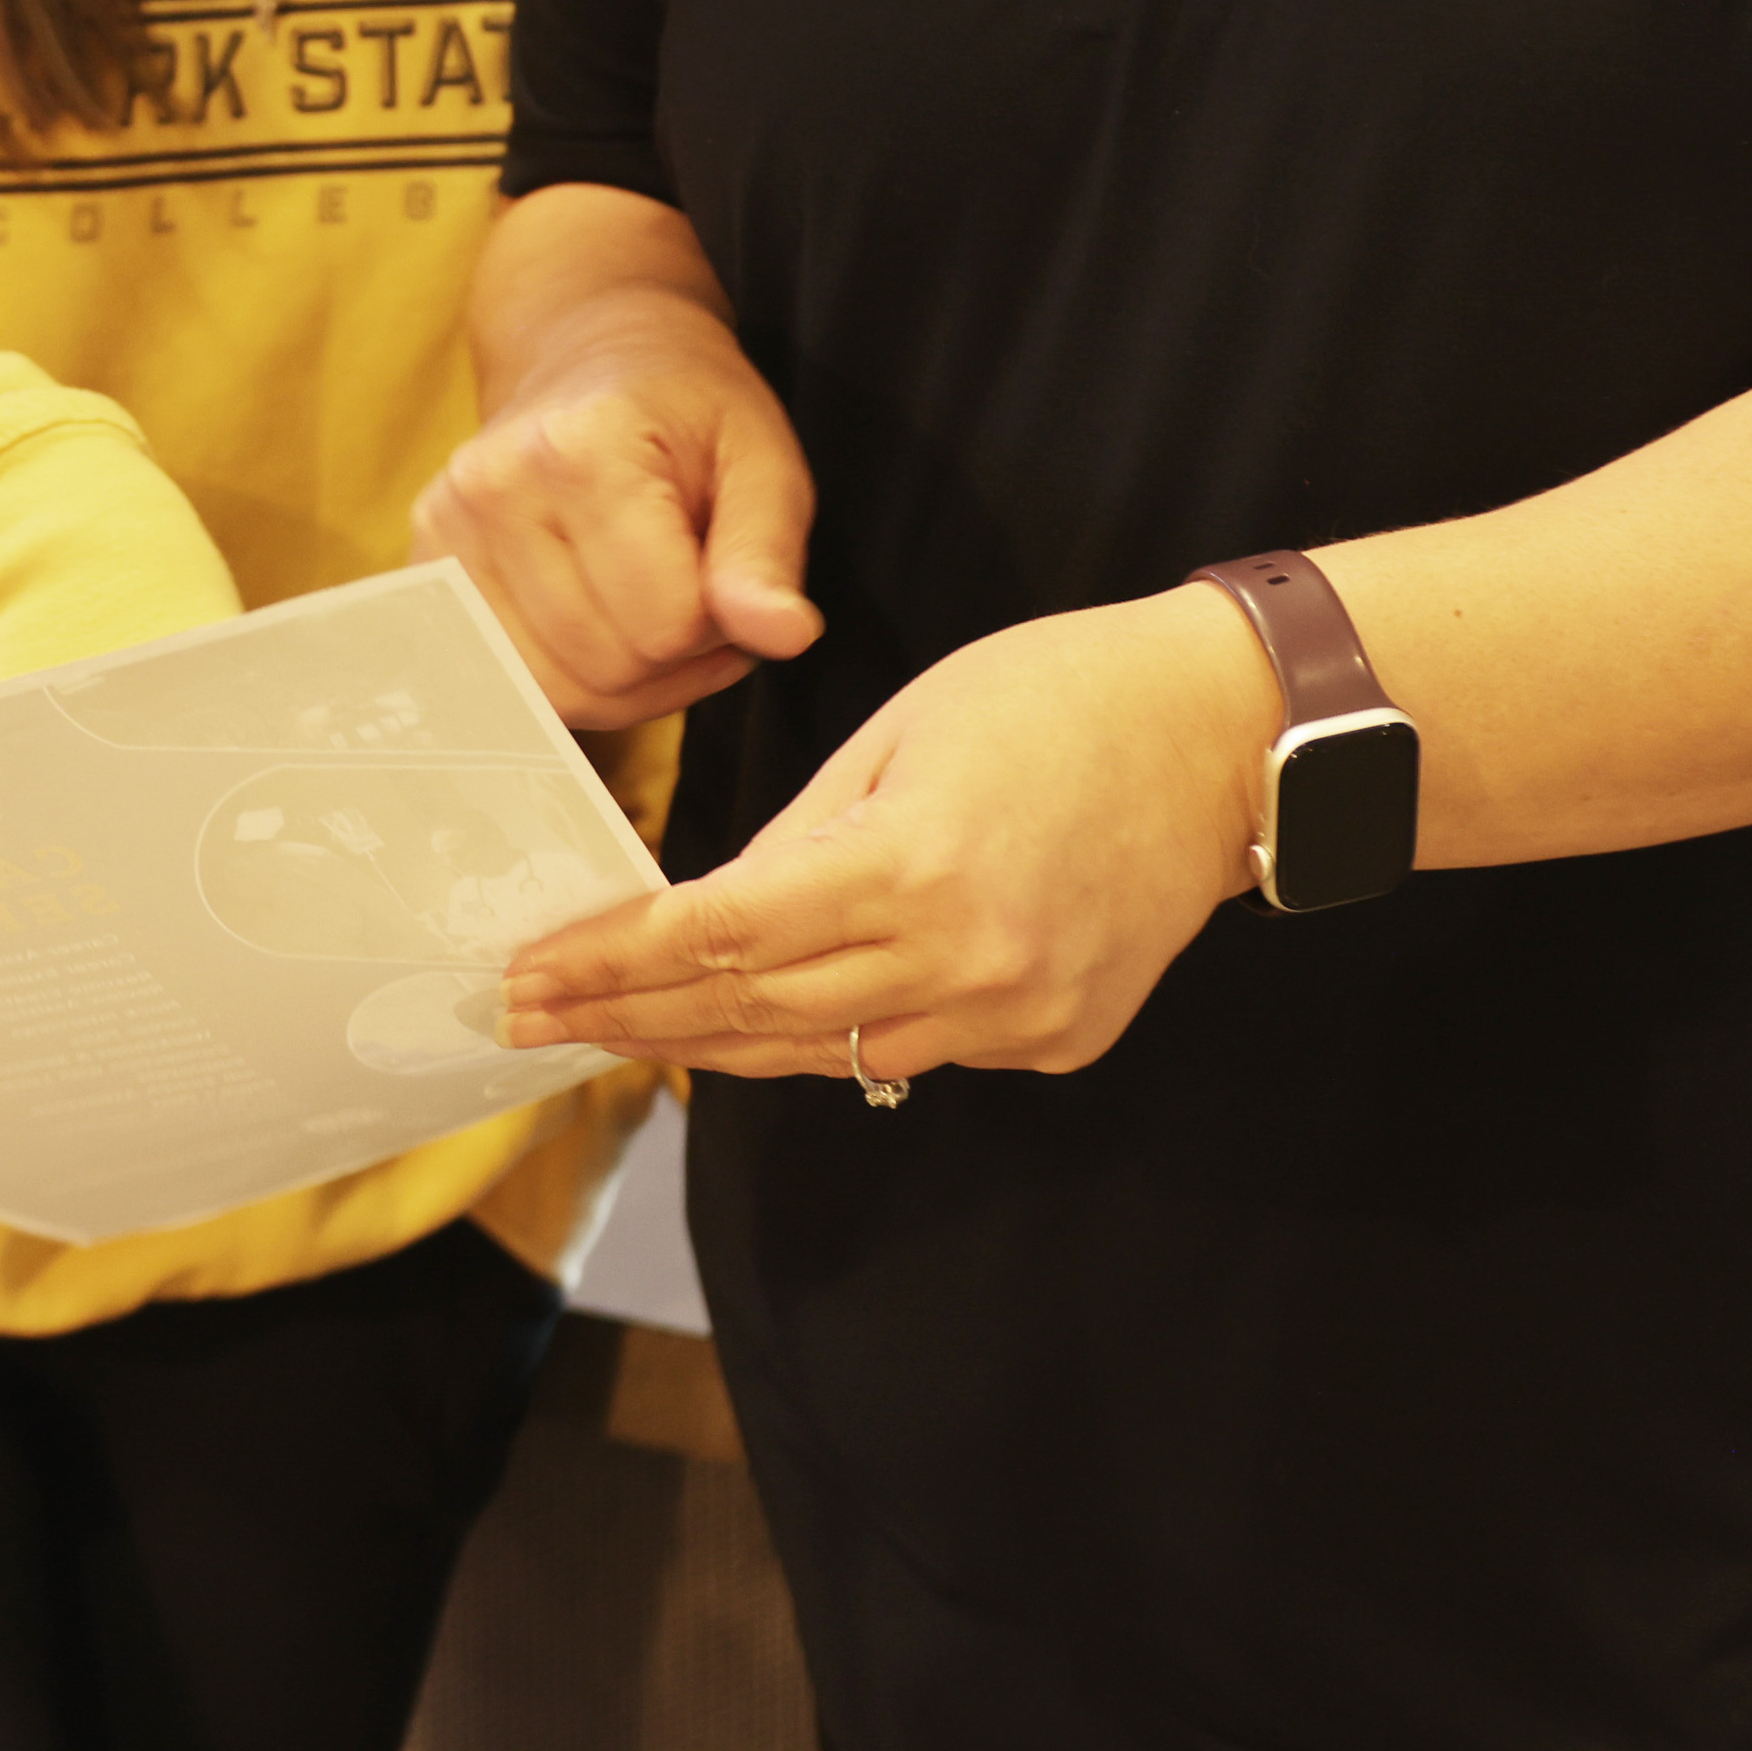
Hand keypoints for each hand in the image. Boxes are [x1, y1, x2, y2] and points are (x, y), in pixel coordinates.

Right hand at [413, 276, 819, 728]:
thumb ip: (767, 551)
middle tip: (694, 593)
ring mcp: (445, 530)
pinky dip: (567, 681)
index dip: (717, 621)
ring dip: (622, 680)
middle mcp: (493, 488)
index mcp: (582, 448)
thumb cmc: (688, 411)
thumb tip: (785, 636)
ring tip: (650, 609)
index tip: (725, 573)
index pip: (666, 622)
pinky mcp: (425, 566)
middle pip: (605, 665)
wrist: (590, 356)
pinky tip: (598, 626)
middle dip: (671, 655)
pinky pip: (505, 682)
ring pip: (552, 690)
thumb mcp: (762, 459)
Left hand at [498, 585, 1270, 1080]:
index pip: (718, 937)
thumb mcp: (899, 734)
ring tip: (621, 1029)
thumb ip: (798, 837)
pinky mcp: (1055, 1040)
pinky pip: (916, 1049)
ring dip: (718, 1042)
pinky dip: (840, 1031)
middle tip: (534, 1019)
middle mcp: (963, 965)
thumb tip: (706, 915)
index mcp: (910, 868)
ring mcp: (1015, 1016)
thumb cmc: (1055, 696)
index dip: (612, 962)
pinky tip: (771, 1015)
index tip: (533, 975)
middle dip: (632, 1018)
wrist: (1219, 734)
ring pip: (828, 1054)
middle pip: (755, 1015)